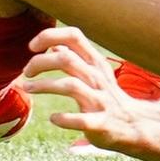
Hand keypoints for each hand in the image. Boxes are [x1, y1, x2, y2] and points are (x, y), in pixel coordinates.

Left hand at [22, 26, 159, 155]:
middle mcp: (98, 77)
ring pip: (70, 85)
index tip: (32, 47)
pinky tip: (53, 118)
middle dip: (40, 62)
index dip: (50, 36)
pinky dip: (63, 118)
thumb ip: (75, 57)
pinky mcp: (100, 122)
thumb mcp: (94, 72)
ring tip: (27, 88)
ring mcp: (100, 99)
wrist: (133, 124)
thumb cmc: (107, 96)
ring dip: (44, 86)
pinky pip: (80, 119)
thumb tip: (52, 45)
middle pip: (66, 59)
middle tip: (26, 73)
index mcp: (96, 62)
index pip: (74, 36)